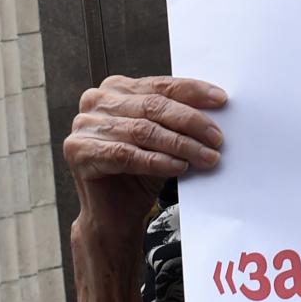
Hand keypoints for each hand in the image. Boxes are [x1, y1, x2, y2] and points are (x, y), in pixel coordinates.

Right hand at [61, 73, 226, 236]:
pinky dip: (157, 160)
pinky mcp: (79, 151)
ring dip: (180, 144)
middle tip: (217, 138)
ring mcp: (84, 125)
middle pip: (153, 106)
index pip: (159, 85)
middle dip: (190, 122)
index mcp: (116, 88)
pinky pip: (126, 154)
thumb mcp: (164, 140)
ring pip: (143, 130)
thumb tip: (217, 109)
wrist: (114, 216)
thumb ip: (178, 121)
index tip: (221, 100)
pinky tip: (180, 167)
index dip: (192, 91)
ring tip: (206, 157)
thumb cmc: (140, 174)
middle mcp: (96, 101)